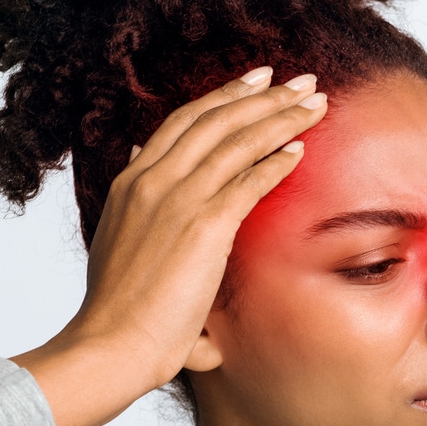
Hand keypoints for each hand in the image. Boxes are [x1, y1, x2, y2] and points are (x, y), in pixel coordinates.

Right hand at [12, 67, 327, 425]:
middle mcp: (150, 180)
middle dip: (262, 95)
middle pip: (214, 119)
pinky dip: (277, 161)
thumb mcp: (120, 243)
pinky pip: (249, 181)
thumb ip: (136, 205)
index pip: (182, 123)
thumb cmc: (120, 312)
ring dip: (281, 117)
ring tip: (315, 103)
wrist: (110, 344)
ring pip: (236, 140)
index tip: (255, 83)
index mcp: (130, 183)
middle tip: (300, 81)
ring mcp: (174, 199)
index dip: (222, 98)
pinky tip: (301, 150)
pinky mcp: (202, 226)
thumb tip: (141, 168)